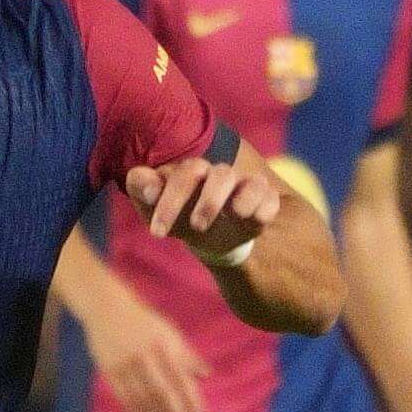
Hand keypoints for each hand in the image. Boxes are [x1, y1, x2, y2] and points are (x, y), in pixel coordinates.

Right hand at [83, 275, 210, 411]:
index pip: (182, 379)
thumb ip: (187, 355)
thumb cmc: (143, 322)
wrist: (107, 308)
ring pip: (143, 398)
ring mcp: (126, 365)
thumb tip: (207, 375)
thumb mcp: (169, 332)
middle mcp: (147, 357)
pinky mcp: (110, 370)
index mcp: (165, 347)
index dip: (191, 400)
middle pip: (163, 394)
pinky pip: (123, 397)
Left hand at [124, 153, 289, 265]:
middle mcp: (218, 174)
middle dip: (208, 201)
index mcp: (192, 173)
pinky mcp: (264, 199)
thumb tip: (146, 185)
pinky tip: (255, 222)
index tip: (157, 234)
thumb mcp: (155, 208)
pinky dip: (263, 208)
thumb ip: (143, 189)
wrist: (212, 238)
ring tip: (226, 223)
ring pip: (246, 182)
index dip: (170, 201)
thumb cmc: (180, 217)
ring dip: (235, 204)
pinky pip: (268, 196)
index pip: (183, 174)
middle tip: (196, 228)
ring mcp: (243, 185)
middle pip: (218, 173)